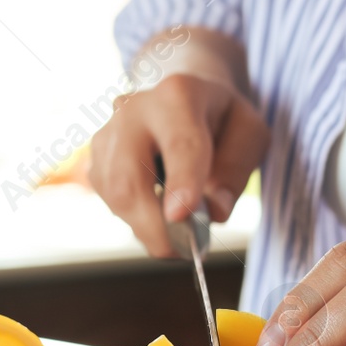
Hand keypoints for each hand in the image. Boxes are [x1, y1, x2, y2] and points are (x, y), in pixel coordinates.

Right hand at [89, 73, 268, 257]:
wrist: (185, 101)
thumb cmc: (221, 121)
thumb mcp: (249, 134)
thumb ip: (235, 170)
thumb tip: (213, 212)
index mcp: (179, 94)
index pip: (180, 143)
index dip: (181, 182)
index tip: (182, 216)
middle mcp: (133, 109)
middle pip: (129, 175)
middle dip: (152, 223)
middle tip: (180, 252)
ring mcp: (107, 133)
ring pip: (114, 194)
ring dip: (145, 226)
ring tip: (177, 232)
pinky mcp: (96, 158)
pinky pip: (109, 200)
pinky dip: (136, 219)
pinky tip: (158, 213)